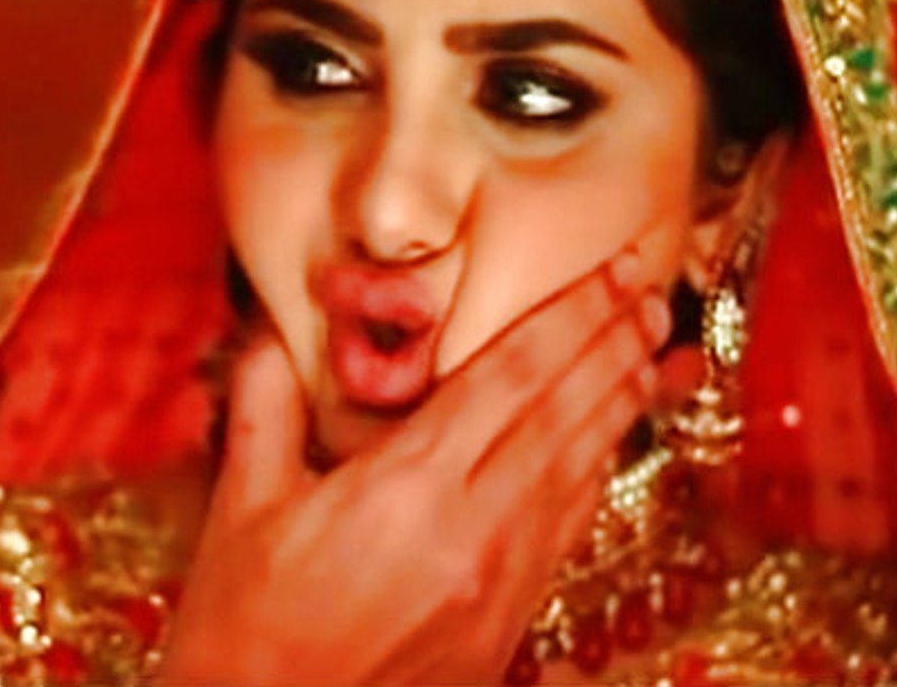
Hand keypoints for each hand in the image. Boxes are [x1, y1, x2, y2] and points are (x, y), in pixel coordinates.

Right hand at [157, 247, 673, 685]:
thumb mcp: (242, 506)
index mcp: (409, 488)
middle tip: (652, 291)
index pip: (513, 375)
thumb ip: (266, 406)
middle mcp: (473, 530)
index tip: (614, 268)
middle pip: (564, 415)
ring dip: (620, 405)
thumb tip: (274, 331)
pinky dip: (593, 474)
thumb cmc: (242, 629)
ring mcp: (499, 582)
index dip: (572, 314)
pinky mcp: (507, 625)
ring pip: (578, 472)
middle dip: (614, 345)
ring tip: (655, 353)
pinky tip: (608, 445)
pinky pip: (565, 529)